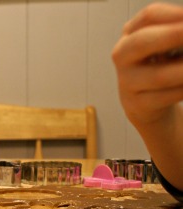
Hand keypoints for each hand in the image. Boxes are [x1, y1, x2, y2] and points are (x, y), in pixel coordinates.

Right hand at [112, 2, 182, 126]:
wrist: (145, 104)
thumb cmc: (160, 66)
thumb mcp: (165, 44)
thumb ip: (175, 33)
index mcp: (130, 34)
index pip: (150, 16)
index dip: (175, 14)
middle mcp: (123, 56)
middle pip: (142, 41)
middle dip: (175, 35)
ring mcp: (127, 82)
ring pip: (159, 76)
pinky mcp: (137, 104)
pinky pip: (166, 96)